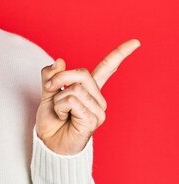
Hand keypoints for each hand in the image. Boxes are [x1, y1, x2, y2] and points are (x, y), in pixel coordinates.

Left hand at [35, 39, 140, 154]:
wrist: (48, 142)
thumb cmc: (51, 119)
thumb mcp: (47, 92)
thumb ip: (51, 76)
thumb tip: (60, 61)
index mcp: (89, 89)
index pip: (108, 69)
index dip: (120, 54)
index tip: (136, 42)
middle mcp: (97, 98)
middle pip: (82, 73)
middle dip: (60, 78)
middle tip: (49, 89)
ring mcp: (98, 110)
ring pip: (74, 88)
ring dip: (57, 98)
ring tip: (60, 111)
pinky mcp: (93, 120)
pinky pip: (72, 101)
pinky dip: (60, 106)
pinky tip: (64, 117)